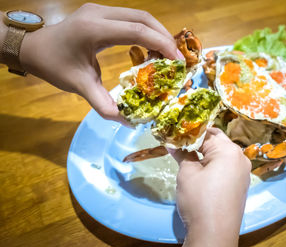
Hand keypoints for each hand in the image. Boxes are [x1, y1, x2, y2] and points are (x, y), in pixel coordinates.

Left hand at [17, 3, 183, 123]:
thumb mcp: (79, 86)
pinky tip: (148, 48)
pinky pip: (131, 18)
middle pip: (144, 18)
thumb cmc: (54, 65)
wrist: (33, 48)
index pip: (137, 31)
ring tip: (165, 55)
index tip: (177, 61)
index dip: (161, 44)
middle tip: (176, 58)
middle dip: (164, 37)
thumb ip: (104, 104)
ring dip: (156, 33)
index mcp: (95, 30)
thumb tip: (128, 122)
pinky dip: (145, 32)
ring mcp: (100, 10)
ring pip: (139, 15)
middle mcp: (100, 14)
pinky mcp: (101, 13)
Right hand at [170, 128, 250, 246]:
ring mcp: (243, 172)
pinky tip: (200, 170)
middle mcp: (240, 158)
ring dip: (206, 153)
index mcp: (229, 150)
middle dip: (198, 142)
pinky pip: (226, 167)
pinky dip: (213, 165)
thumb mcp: (187, 173)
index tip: (175, 134)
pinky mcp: (240, 184)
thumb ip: (182, 154)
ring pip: (222, 155)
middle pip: (217, 142)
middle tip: (179, 144)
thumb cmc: (200, 200)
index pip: (207, 133)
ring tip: (187, 157)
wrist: (214, 234)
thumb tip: (173, 144)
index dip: (189, 132)